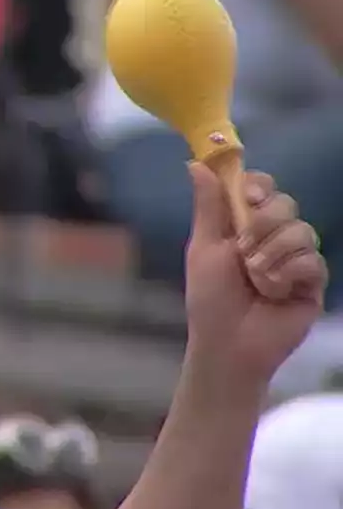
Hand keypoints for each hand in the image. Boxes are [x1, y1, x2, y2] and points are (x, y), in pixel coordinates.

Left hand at [183, 163, 327, 382]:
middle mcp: (273, 237)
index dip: (257, 186)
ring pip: (302, 230)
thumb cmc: (210, 299)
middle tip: (243, 248)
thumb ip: (208, 206)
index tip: (247, 197)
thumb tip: (195, 163)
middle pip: (285, 203)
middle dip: (263, 222)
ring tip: (254, 277)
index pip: (261, 188)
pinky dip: (287, 274)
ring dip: (272, 253)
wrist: (227, 344)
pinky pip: (313, 260)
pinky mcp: (313, 281)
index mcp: (244, 226)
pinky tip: (273, 292)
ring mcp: (295, 258)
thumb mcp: (204, 248)